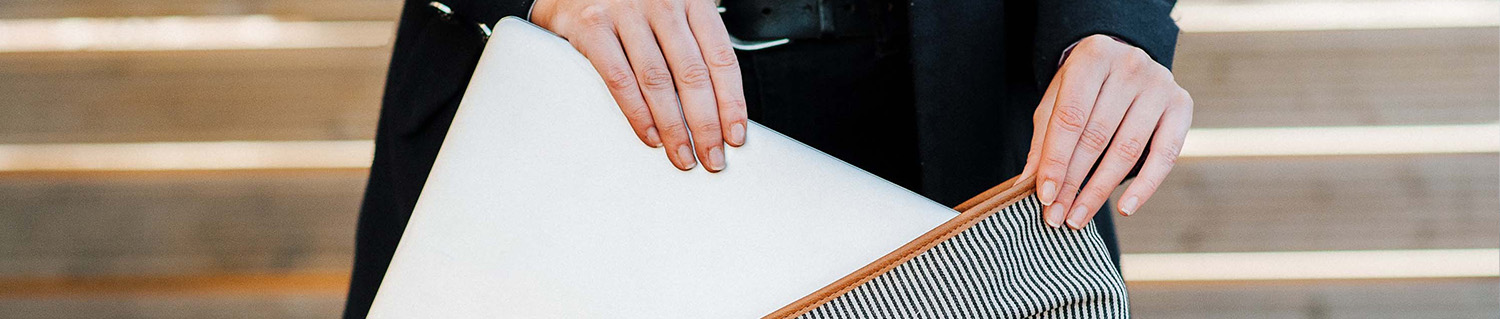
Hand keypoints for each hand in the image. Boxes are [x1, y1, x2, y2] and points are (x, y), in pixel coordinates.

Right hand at [531, 0, 744, 171]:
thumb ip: (695, 44)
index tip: (735, 135)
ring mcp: (627, 14)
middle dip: (706, 125)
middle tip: (712, 157)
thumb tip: (719, 103)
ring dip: (674, 127)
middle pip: (693, 75)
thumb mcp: (675, 7)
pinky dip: (637, 113)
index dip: (732, 102)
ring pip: (658, 82)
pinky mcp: (594, 27)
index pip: (722, 58)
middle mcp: (664, 4)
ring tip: (683, 155)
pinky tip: (649, 135)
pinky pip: (620, 79)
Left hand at [1017, 35, 1193, 229]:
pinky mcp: (1181, 105)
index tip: (1044, 196)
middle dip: (1073, 182)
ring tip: (1077, 217)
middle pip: (1097, 136)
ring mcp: (1161, 84)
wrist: (1124, 59)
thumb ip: (1044, 139)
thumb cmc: (1084, 86)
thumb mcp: (1057, 100)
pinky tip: (1125, 208)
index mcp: (1093, 56)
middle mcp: (1131, 66)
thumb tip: (1026, 185)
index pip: (1070, 118)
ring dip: (1100, 190)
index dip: (1055, 160)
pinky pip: (1165, 155)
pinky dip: (1145, 186)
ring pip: (1127, 149)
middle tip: (1055, 216)